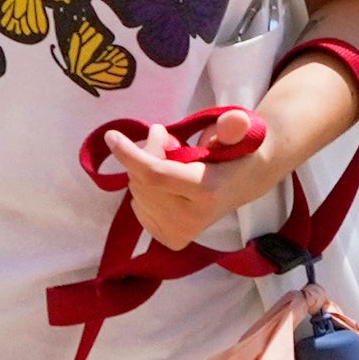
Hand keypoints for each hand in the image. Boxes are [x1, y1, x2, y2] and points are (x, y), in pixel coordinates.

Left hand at [102, 109, 275, 250]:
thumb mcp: (238, 132)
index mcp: (206, 191)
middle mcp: (191, 219)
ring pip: (137, 194)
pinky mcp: (171, 239)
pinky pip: (138, 207)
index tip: (111, 136)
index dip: (129, 155)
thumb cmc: (237, 151)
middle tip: (167, 137)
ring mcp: (180, 233)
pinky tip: (166, 184)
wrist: (247, 181)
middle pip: (143, 181)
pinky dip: (145, 190)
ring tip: (171, 160)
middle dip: (146, 152)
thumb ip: (233, 125)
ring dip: (145, 170)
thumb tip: (236, 119)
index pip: (154, 174)